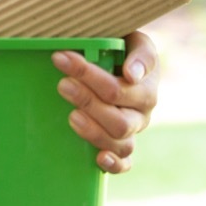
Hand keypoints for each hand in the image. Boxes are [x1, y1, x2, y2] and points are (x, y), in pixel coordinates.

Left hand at [52, 30, 158, 173]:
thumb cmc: (124, 49)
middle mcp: (141, 113)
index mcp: (145, 87)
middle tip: (62, 85)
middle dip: (87, 102)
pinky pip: (124, 164)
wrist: (122, 61)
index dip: (88, 75)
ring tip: (71, 116)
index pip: (118, 88)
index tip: (60, 58)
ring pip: (120, 143)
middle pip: (118, 119)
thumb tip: (132, 74)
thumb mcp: (135, 41)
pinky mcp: (122, 149)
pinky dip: (114, 165)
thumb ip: (140, 54)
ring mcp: (132, 133)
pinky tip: (98, 158)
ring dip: (93, 131)